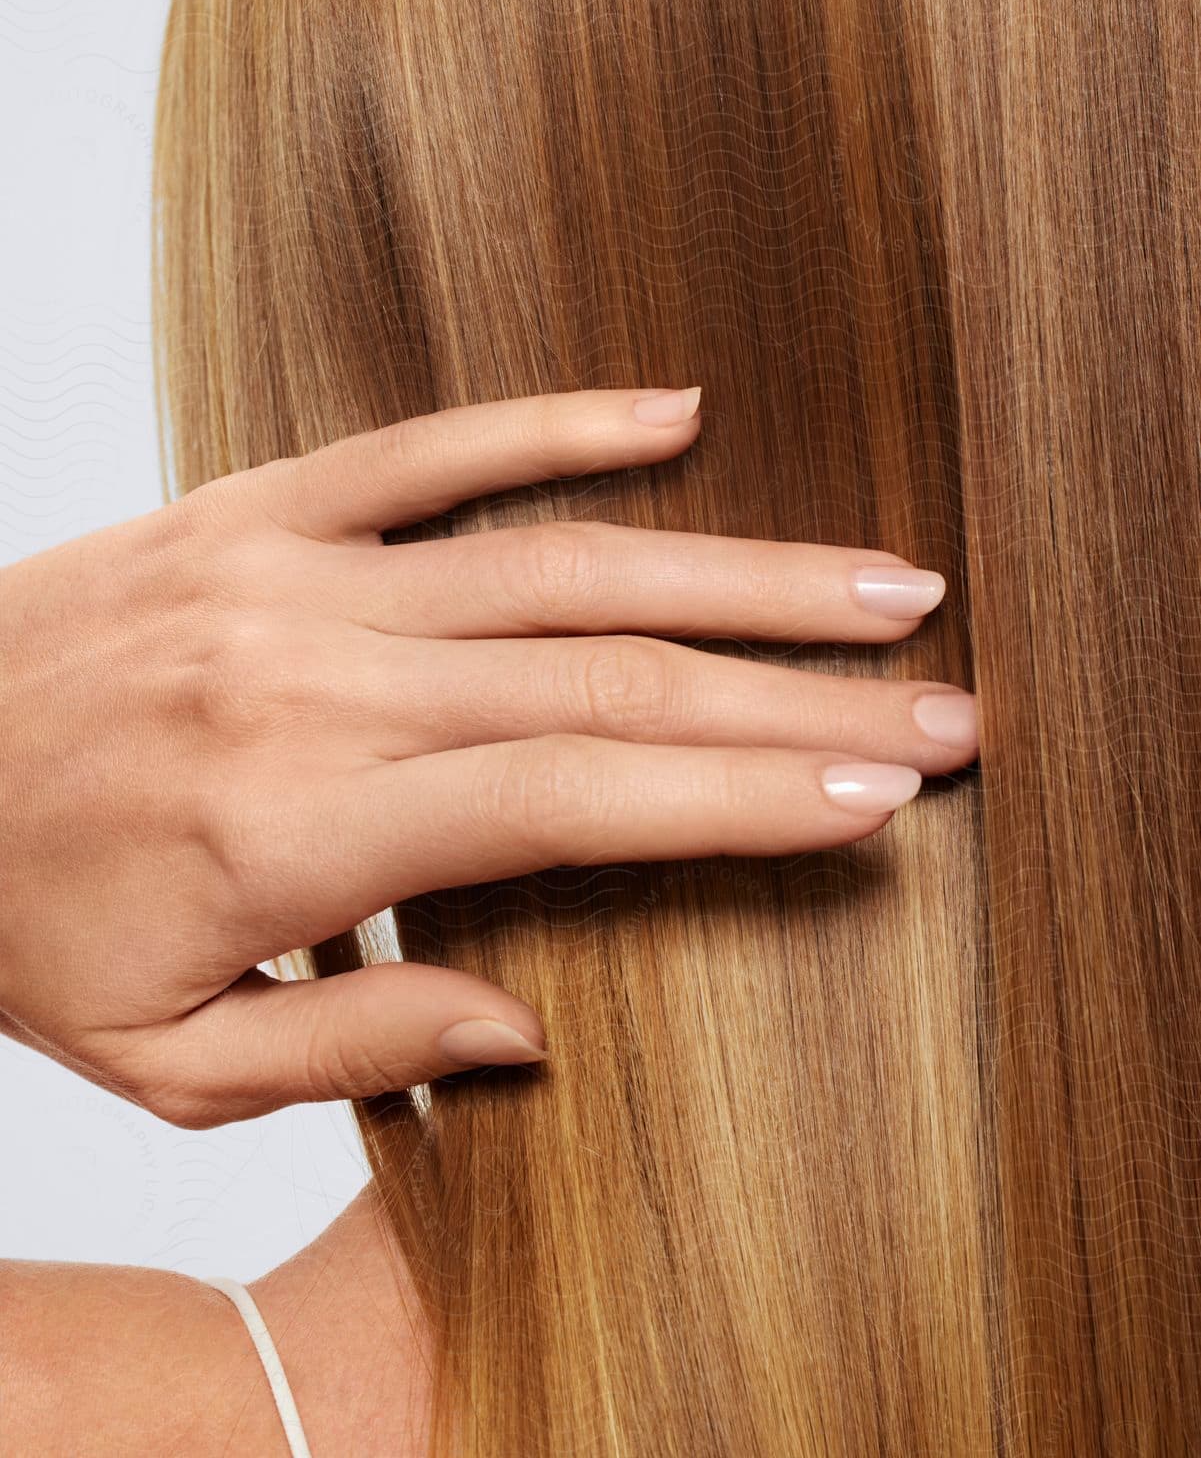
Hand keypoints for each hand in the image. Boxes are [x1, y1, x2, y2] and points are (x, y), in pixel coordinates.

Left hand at [0, 386, 975, 1128]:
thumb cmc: (11, 924)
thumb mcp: (164, 1058)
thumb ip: (353, 1053)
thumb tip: (528, 1028)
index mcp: (304, 826)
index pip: (580, 797)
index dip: (743, 794)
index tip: (875, 796)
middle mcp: (318, 679)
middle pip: (607, 672)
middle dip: (794, 692)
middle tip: (938, 699)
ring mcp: (288, 575)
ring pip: (556, 557)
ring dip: (732, 569)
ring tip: (869, 583)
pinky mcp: (253, 508)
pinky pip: (427, 448)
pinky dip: (561, 425)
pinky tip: (681, 413)